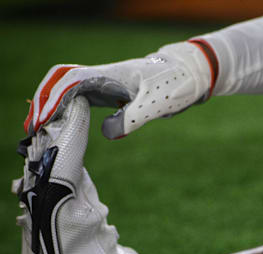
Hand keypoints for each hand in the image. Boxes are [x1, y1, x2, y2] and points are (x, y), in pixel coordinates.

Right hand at [23, 40, 215, 145]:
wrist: (190, 76)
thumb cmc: (175, 85)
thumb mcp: (156, 104)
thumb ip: (132, 118)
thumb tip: (107, 132)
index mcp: (110, 75)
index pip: (70, 81)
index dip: (52, 99)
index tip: (42, 119)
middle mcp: (103, 77)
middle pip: (61, 83)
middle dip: (45, 101)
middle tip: (34, 128)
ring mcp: (105, 84)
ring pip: (69, 91)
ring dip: (54, 107)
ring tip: (42, 130)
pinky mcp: (111, 94)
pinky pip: (81, 99)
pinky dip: (67, 110)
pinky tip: (64, 127)